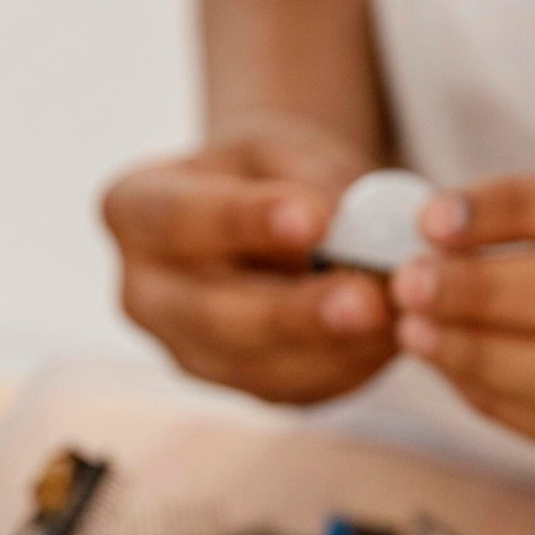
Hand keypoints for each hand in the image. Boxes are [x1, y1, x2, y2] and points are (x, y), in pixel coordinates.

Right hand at [102, 117, 395, 403]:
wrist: (274, 221)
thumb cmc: (270, 173)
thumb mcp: (285, 146)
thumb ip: (310, 177)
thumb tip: (351, 225)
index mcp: (135, 212)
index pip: (178, 219)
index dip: (244, 222)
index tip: (312, 217)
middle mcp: (146, 295)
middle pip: (213, 315)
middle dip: (295, 313)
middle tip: (365, 301)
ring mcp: (191, 353)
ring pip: (259, 367)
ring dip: (335, 349)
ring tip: (399, 319)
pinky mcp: (244, 387)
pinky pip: (298, 388)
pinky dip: (352, 366)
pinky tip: (394, 339)